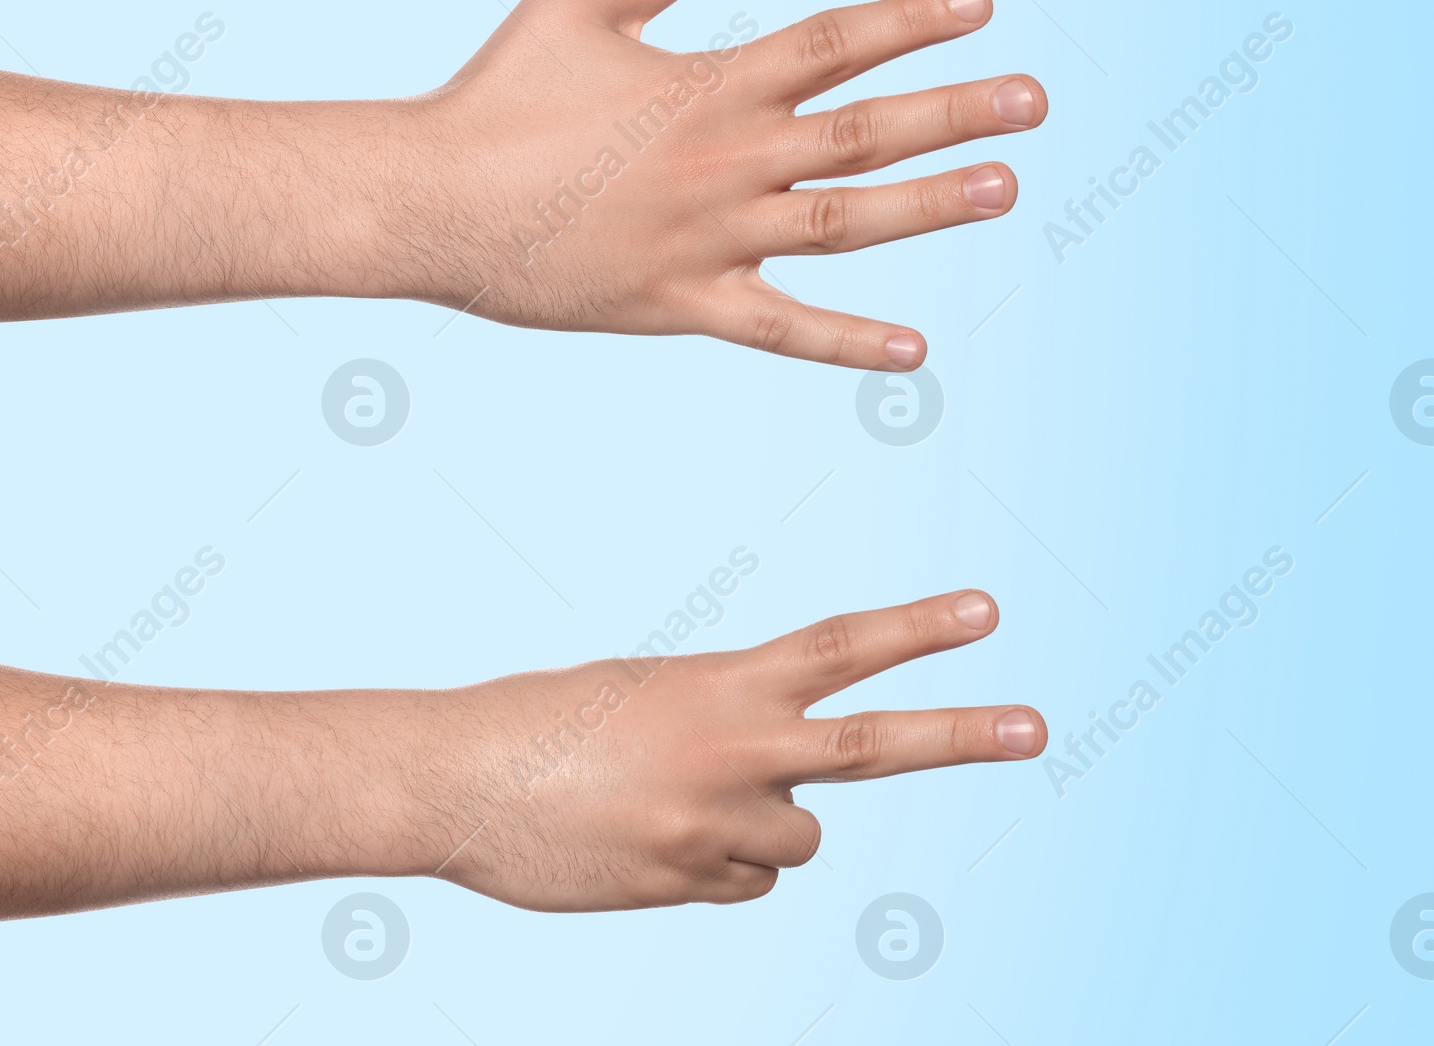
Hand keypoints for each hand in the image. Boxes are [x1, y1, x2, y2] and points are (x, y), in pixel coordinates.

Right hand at [366, 0, 1046, 367]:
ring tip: (1004, 189)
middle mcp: (725, 160)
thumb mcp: (573, 7)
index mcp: (708, 84)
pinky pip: (780, 329)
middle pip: (863, 131)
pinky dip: (845, 342)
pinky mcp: (681, 305)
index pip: (831, 42)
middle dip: (955, 111)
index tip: (980, 3)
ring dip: (929, 207)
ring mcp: (710, 238)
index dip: (909, 20)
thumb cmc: (495, 97)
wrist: (428, 203)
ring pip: (842, 224)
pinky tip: (914, 348)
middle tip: (1034, 101)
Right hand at [402, 589, 1044, 910]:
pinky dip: (715, 864)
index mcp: (723, 684)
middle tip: (1038, 726)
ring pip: (799, 840)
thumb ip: (730, 728)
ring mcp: (718, 827)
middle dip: (961, 733)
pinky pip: (744, 882)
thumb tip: (791, 801)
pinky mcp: (690, 886)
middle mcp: (736, 753)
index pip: (840, 647)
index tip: (986, 612)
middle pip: (874, 744)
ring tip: (673, 798)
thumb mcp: (649, 692)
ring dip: (761, 825)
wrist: (461, 781)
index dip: (917, 630)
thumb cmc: (549, 721)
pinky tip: (650, 839)